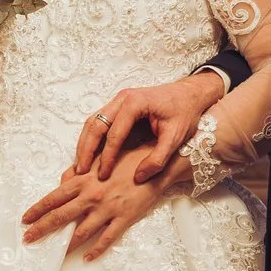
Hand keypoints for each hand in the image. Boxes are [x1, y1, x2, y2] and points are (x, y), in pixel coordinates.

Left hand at [21, 148, 179, 260]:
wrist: (157, 164)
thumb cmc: (128, 158)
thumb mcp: (100, 159)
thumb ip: (79, 171)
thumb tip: (63, 180)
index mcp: (84, 180)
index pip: (53, 198)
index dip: (37, 210)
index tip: (25, 219)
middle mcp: (92, 196)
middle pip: (61, 216)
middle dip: (42, 229)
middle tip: (28, 238)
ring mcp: (108, 209)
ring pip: (81, 231)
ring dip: (66, 244)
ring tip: (55, 253)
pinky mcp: (124, 218)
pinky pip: (107, 238)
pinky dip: (96, 250)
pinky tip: (87, 258)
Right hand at [77, 70, 227, 182]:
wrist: (190, 94)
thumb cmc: (185, 112)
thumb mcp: (176, 137)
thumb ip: (159, 158)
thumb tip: (138, 177)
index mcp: (135, 103)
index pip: (114, 133)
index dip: (107, 156)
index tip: (102, 175)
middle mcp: (122, 98)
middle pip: (95, 124)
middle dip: (86, 149)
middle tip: (80, 172)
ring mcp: (118, 100)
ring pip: (93, 121)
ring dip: (85, 143)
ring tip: (80, 166)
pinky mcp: (118, 105)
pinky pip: (99, 121)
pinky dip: (92, 137)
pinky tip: (89, 154)